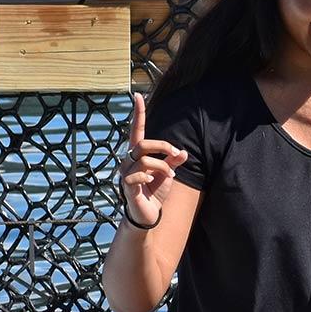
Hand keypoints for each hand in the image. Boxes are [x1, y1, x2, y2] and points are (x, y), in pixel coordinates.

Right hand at [117, 91, 187, 227]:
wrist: (149, 215)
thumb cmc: (155, 192)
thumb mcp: (168, 174)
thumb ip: (173, 162)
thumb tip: (184, 151)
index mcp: (138, 155)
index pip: (136, 131)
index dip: (138, 114)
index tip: (138, 96)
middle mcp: (129, 161)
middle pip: (143, 144)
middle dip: (163, 147)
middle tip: (176, 155)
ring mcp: (126, 173)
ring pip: (144, 160)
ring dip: (162, 166)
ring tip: (170, 176)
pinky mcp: (126, 186)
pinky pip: (137, 175)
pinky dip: (149, 177)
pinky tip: (152, 183)